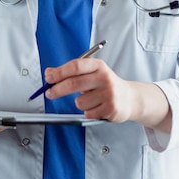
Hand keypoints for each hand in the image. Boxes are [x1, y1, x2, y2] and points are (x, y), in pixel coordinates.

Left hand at [44, 58, 171, 131]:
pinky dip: (89, 112)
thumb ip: (71, 72)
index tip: (48, 78)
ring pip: (79, 102)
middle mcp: (105, 78)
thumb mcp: (92, 73)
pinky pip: (88, 113)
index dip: (60, 72)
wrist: (130, 98)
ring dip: (80, 103)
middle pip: (74, 83)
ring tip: (91, 100)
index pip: (76, 66)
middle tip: (50, 93)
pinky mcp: (111, 109)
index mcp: (99, 66)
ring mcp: (109, 93)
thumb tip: (49, 73)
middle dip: (57, 89)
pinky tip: (98, 107)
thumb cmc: (107, 84)